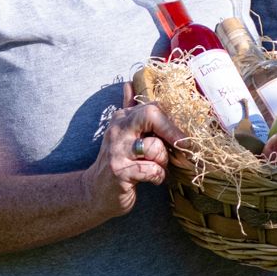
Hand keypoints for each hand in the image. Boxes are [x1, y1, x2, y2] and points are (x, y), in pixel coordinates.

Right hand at [85, 91, 179, 217]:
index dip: (170, 121)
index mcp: (121, 118)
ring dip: (163, 162)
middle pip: (151, 115)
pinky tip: (152, 180)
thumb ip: (128, 108)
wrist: (94, 192)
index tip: (180, 135)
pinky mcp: (120, 172)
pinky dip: (157, 177)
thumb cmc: (117, 161)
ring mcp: (117, 151)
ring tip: (157, 168)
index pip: (152, 106)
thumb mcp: (121, 133)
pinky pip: (151, 170)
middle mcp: (118, 130)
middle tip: (182, 146)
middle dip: (171, 131)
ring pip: (155, 147)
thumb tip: (129, 83)